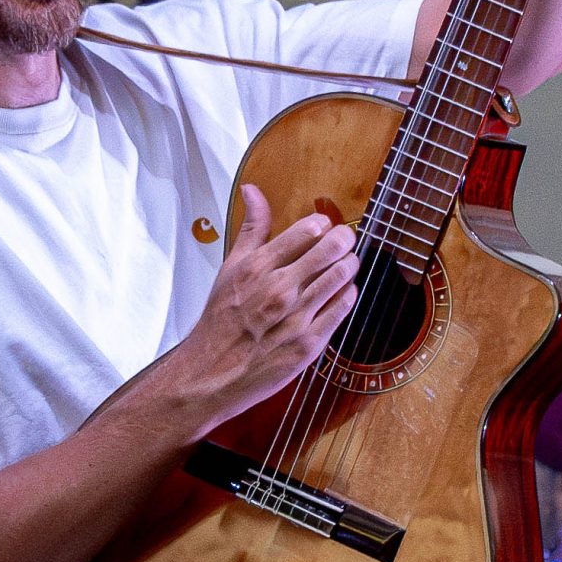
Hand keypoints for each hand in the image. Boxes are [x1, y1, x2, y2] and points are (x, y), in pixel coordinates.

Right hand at [177, 185, 359, 429]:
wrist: (212, 371)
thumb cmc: (221, 320)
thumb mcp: (230, 267)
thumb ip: (251, 228)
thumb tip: (253, 191)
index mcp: (258, 267)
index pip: (307, 230)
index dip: (322, 224)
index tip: (323, 227)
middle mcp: (278, 290)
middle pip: (330, 249)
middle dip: (344, 240)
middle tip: (345, 240)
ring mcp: (296, 317)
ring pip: (341, 277)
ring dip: (349, 265)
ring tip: (346, 263)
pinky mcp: (309, 343)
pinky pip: (342, 309)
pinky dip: (348, 295)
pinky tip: (343, 291)